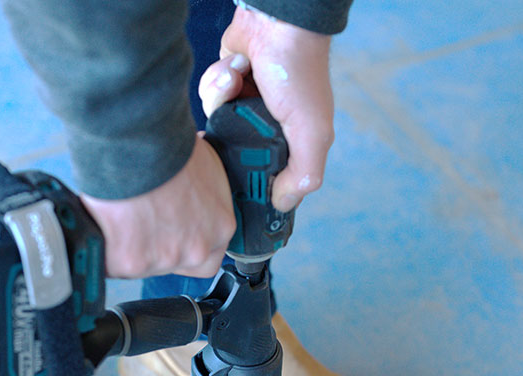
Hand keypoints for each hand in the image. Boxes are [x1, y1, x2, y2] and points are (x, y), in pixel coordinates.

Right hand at [82, 135, 235, 279]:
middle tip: (141, 220)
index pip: (209, 253)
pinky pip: (115, 264)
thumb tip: (191, 182)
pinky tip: (104, 223)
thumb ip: (202, 189)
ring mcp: (164, 260)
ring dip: (131, 246)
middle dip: (158, 246)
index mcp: (220, 226)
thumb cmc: (165, 146)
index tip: (173, 231)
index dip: (187, 242)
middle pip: (175, 262)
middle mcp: (196, 249)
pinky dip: (107, 248)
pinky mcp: (130, 264)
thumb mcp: (201, 163)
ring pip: (143, 264)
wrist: (132, 145)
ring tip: (120, 214)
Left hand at [198, 6, 334, 211]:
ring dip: (222, 99)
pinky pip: (210, 98)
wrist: (276, 22)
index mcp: (293, 144)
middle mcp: (268, 130)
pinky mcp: (228, 87)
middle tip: (236, 120)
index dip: (252, 183)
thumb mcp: (312, 131)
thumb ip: (304, 172)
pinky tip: (235, 67)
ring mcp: (246, 108)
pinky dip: (218, 82)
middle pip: (234, 154)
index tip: (235, 185)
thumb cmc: (299, 75)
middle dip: (231, 136)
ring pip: (218, 125)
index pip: (269, 179)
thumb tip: (283, 204)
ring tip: (237, 79)